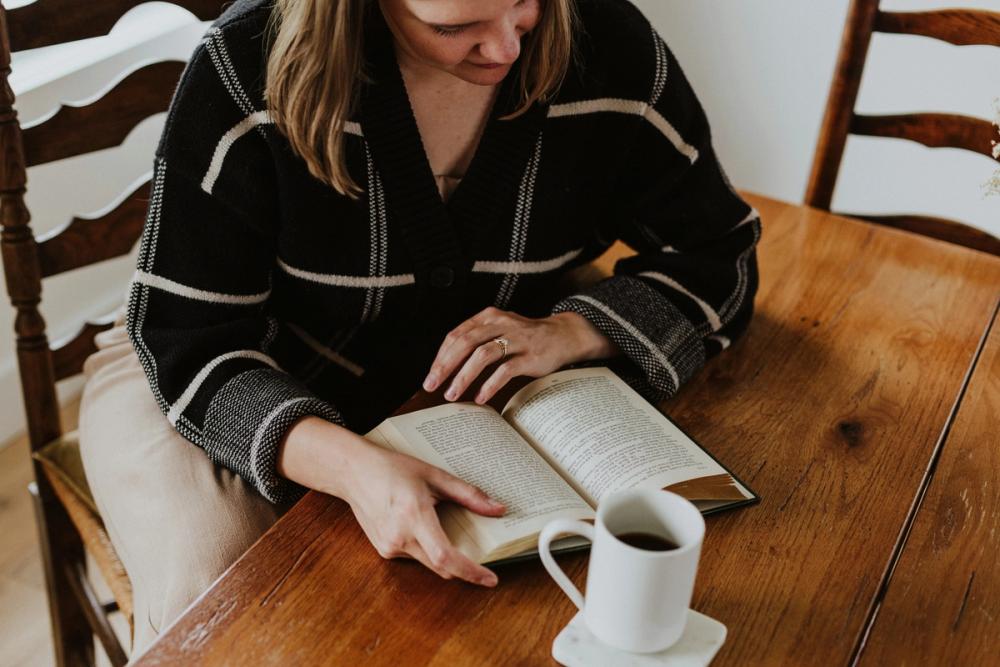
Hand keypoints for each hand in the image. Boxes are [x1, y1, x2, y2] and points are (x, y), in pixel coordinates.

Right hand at [277, 418, 505, 586]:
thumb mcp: (434, 476)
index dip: (471, 572)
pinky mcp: (384, 550)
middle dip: (464, 567)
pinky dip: (427, 549)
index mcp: (414, 516)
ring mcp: (389, 547)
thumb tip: (497, 509)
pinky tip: (421, 526)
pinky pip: (414, 556)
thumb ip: (468, 494)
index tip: (490, 580)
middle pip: (441, 567)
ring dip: (444, 555)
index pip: (446, 557)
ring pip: (428, 563)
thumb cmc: (392, 468)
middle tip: (482, 560)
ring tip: (444, 527)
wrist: (354, 472)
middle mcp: (400, 537)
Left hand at [422, 306, 619, 404]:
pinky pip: (505, 370)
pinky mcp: (530, 355)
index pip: (457, 335)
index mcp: (488, 317)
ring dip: (464, 377)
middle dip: (445, 366)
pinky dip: (489, 384)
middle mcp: (501, 324)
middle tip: (432, 385)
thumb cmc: (526, 337)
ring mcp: (516, 339)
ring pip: (482, 355)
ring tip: (452, 394)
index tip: (431, 375)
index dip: (441, 356)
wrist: (564, 335)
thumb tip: (447, 364)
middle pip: (465, 343)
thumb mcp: (499, 330)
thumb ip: (477, 340)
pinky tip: (480, 397)